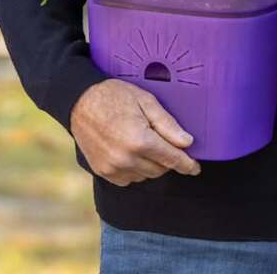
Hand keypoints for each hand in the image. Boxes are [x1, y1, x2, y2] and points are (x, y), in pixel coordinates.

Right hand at [70, 79, 200, 186]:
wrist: (80, 102)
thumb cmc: (116, 96)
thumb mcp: (146, 101)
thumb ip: (167, 124)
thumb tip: (187, 143)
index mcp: (139, 140)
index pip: (171, 159)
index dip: (186, 164)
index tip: (196, 168)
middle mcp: (125, 159)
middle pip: (160, 169)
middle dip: (168, 159)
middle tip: (166, 142)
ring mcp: (112, 168)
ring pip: (145, 175)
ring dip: (152, 164)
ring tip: (146, 142)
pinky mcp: (102, 172)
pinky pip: (129, 179)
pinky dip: (136, 169)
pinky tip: (133, 152)